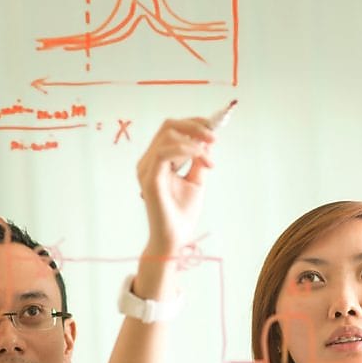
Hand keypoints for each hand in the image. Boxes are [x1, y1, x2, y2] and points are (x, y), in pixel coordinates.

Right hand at [135, 117, 215, 256]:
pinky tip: (199, 157)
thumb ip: (199, 159)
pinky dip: (185, 149)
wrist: (175, 238)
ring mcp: (147, 168)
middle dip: (195, 126)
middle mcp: (148, 161)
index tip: (214, 128)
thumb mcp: (196, 180)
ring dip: (194, 140)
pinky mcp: (150, 178)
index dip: (193, 123)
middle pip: (168, 126)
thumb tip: (207, 140)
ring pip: (167, 135)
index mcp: (157, 160)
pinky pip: (164, 152)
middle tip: (214, 138)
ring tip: (208, 159)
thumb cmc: (182, 213)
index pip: (171, 130)